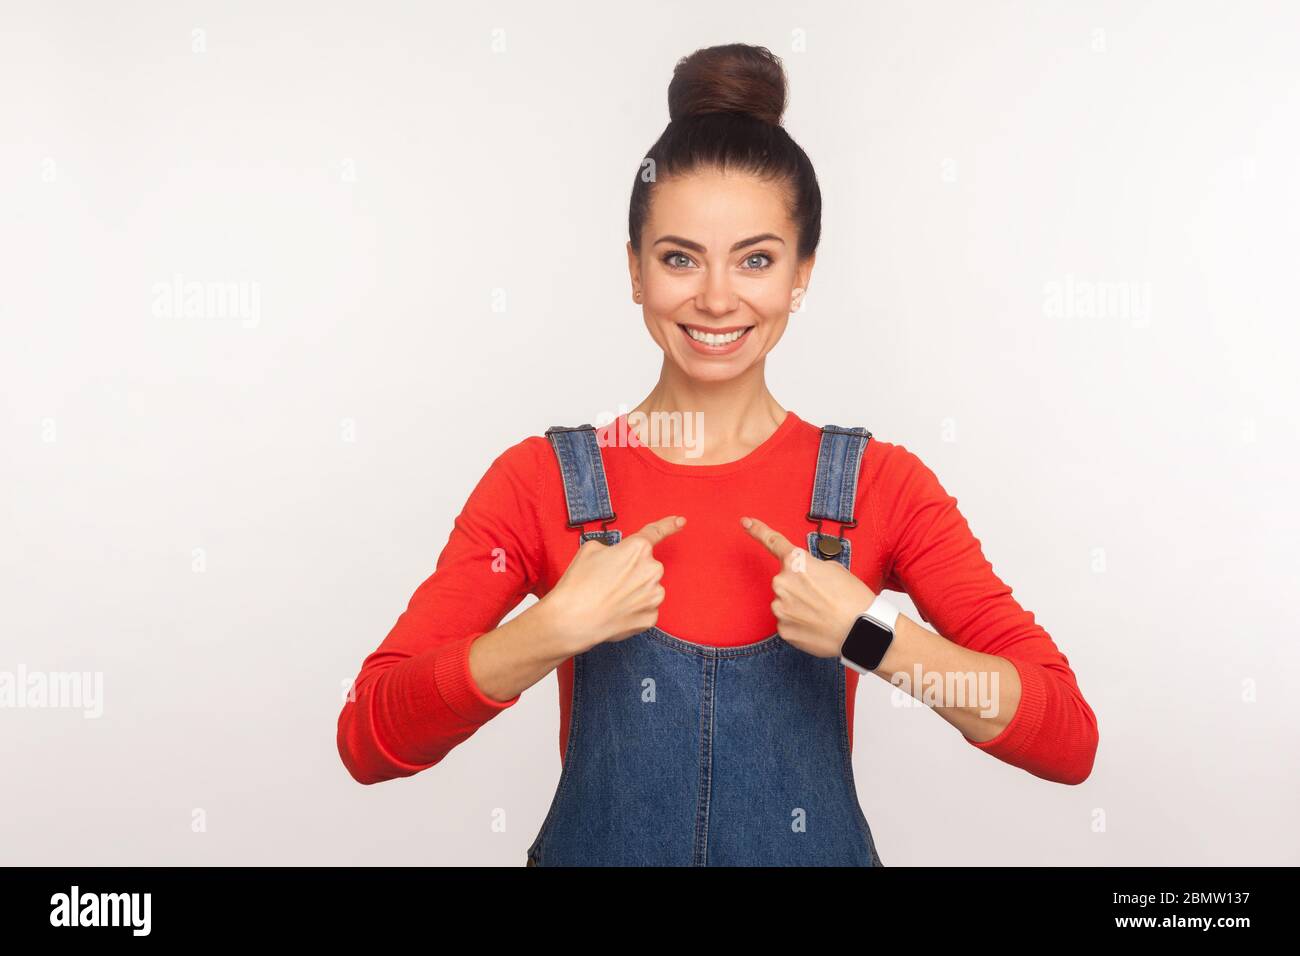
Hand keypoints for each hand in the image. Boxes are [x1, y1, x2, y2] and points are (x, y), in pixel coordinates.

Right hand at [541, 515, 685, 653]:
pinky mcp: (651, 617)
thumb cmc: (579, 583)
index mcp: (638, 548)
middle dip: (632, 571)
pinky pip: (645, 608)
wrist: (573, 620)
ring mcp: (654, 595)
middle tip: (608, 580)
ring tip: (609, 598)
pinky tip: (616, 612)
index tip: (681, 521)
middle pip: (646, 566)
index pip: (656, 532)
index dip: (669, 525)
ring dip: (634, 591)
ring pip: (648, 588)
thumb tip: (619, 557)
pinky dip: (633, 609)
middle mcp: (652, 570)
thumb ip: (613, 548)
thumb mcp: (590, 549)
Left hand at [740, 515, 877, 658]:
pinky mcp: (783, 629)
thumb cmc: (853, 598)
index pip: (773, 542)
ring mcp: (780, 607)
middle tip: (823, 596)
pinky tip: (817, 626)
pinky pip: (788, 621)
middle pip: (785, 580)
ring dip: (799, 606)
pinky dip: (800, 623)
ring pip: (785, 602)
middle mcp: (782, 583)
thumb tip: (802, 577)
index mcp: (796, 562)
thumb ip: (811, 567)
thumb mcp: (835, 569)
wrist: (862, 631)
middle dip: (800, 586)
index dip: (758, 530)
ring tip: (823, 613)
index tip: (745, 522)